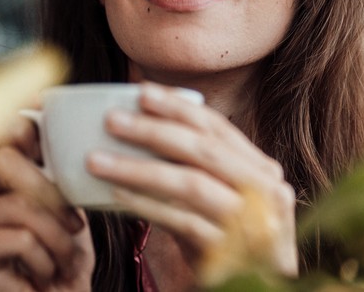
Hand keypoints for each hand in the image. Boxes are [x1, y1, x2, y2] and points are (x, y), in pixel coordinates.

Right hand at [0, 119, 94, 291]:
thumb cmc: (57, 257)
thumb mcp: (61, 205)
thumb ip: (50, 169)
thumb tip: (49, 112)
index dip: (13, 120)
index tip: (38, 105)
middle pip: (5, 161)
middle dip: (51, 192)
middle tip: (74, 223)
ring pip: (22, 206)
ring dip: (57, 238)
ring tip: (63, 258)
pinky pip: (21, 237)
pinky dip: (45, 259)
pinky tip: (44, 274)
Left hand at [85, 82, 297, 280]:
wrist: (259, 290)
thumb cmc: (231, 242)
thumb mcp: (223, 199)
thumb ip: (198, 169)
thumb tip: (144, 127)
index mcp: (262, 170)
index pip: (218, 128)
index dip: (179, 107)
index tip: (141, 91)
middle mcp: (265, 191)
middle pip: (204, 150)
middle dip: (154, 130)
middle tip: (112, 119)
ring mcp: (251, 222)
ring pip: (190, 183)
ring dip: (138, 168)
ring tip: (98, 160)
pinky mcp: (230, 252)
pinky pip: (181, 222)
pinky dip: (146, 207)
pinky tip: (115, 198)